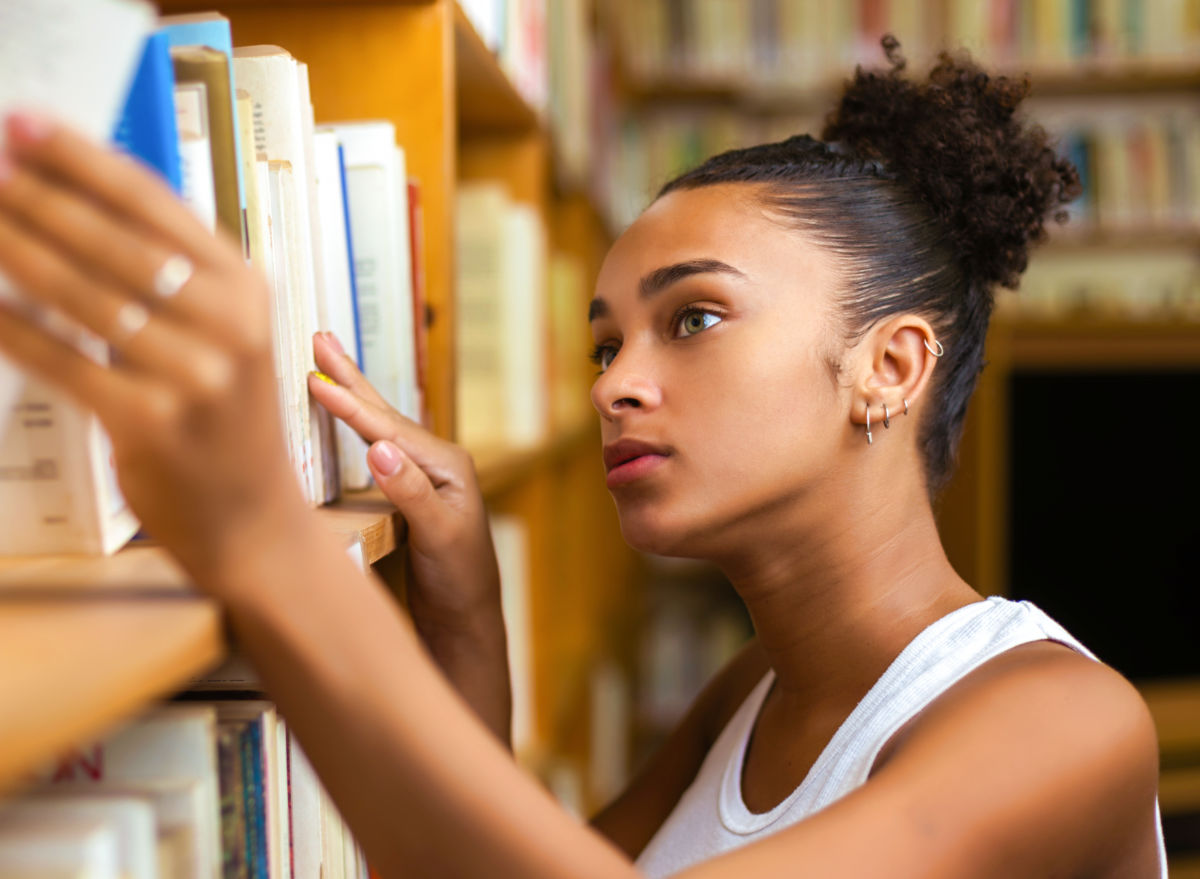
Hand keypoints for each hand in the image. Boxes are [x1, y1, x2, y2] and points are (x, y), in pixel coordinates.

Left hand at [0, 113, 307, 583]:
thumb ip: (175, 276)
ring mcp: (196, 376)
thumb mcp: (227, 337)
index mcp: (248, 289)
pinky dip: (12, 329)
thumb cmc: (227, 423)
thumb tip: (79, 204)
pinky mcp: (152, 424)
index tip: (24, 126)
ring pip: (83, 297)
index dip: (82, 159)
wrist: (255, 520)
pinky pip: (62, 362)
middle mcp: (230, 325)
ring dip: (13, 251)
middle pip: (114, 242)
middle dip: (35, 198)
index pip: (156, 204)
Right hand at [308, 333, 502, 639]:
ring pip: (378, 424)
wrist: (467, 618)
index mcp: (448, 465)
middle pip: (384, 412)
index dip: (349, 404)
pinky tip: (343, 413)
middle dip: (350, 376)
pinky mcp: (408, 490)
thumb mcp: (440, 538)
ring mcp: (422, 474)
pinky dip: (354, 424)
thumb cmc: (462, 581)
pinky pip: (375, 446)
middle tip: (321, 337)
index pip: (388, 429)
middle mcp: (437, 461)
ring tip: (326, 362)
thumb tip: (378, 450)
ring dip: (351, 393)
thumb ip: (411, 493)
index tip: (316, 377)